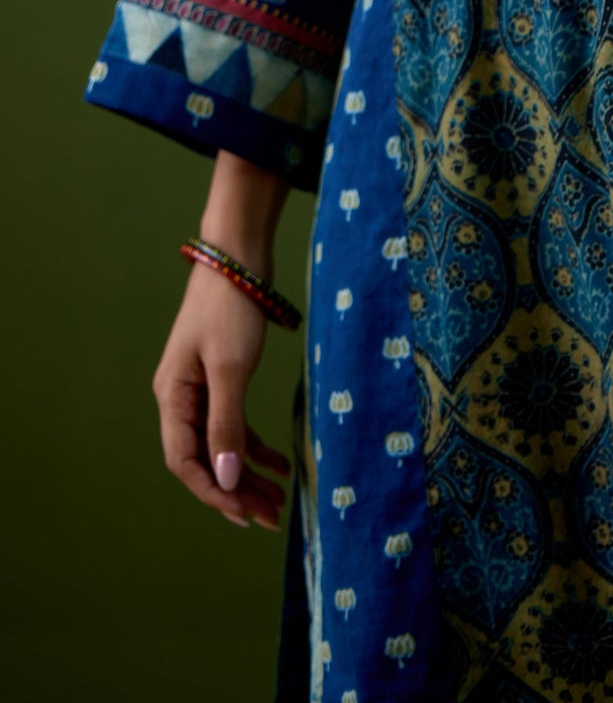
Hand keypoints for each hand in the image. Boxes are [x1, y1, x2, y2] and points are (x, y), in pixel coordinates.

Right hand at [152, 257, 290, 531]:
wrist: (238, 255)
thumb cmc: (231, 307)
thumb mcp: (231, 368)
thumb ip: (227, 424)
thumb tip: (226, 480)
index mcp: (172, 397)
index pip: (186, 462)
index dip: (215, 493)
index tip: (246, 515)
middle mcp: (181, 398)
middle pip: (204, 459)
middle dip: (235, 491)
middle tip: (269, 517)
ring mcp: (201, 388)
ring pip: (221, 446)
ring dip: (247, 474)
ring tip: (279, 501)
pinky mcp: (222, 377)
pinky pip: (234, 424)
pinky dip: (255, 446)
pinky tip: (280, 463)